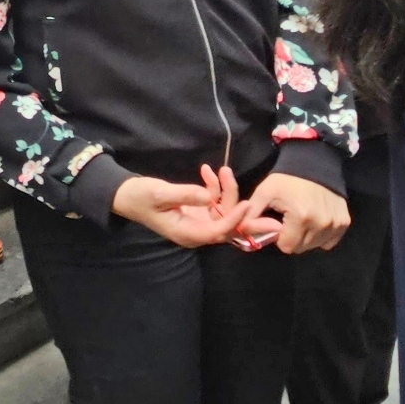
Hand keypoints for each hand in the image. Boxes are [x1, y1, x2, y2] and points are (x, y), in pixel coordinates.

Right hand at [112, 166, 249, 248]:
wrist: (127, 195)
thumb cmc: (141, 197)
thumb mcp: (159, 194)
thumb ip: (184, 195)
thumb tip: (208, 197)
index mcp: (186, 233)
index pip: (217, 231)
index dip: (234, 220)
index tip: (247, 204)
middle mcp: (196, 232)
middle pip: (229, 230)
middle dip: (250, 222)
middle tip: (276, 221)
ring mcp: (198, 222)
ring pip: (225, 212)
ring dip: (227, 191)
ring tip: (221, 170)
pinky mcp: (198, 213)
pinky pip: (216, 203)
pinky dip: (216, 188)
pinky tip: (207, 171)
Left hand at [235, 170, 349, 253]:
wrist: (315, 162)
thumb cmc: (287, 178)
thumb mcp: (264, 193)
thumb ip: (251, 216)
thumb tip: (240, 234)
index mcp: (301, 217)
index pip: (286, 247)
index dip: (279, 237)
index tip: (280, 223)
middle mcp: (321, 223)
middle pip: (300, 248)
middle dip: (292, 238)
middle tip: (290, 220)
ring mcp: (335, 224)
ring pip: (315, 246)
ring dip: (306, 237)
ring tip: (303, 217)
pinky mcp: (344, 222)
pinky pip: (329, 241)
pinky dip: (321, 235)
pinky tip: (315, 219)